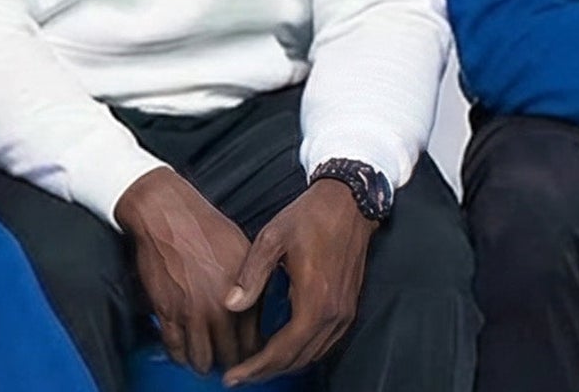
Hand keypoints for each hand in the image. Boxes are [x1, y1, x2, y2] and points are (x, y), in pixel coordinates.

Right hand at [116, 167, 256, 373]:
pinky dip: (179, 355)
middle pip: (232, 356)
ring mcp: (192, 312)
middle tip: (228, 360)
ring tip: (206, 360)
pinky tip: (183, 351)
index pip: (256, 342)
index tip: (249, 355)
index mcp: (245, 293)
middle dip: (231, 362)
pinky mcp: (167, 312)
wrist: (166, 213)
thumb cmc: (204, 225)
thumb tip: (260, 306)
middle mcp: (220, 307)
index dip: (253, 354)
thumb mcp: (245, 251)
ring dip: (205, 363)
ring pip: (203, 359)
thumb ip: (255, 284)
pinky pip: (175, 348)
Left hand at [221, 181, 376, 384]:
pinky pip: (324, 343)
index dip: (256, 367)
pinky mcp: (348, 308)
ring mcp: (344, 312)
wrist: (348, 203)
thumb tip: (230, 306)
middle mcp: (334, 313)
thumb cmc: (309, 217)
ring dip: (283, 365)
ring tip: (254, 367)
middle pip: (297, 359)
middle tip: (238, 376)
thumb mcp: (272, 238)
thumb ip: (251, 275)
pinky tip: (281, 349)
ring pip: (312, 355)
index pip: (283, 350)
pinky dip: (300, 353)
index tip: (232, 377)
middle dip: (266, 372)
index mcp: (314, 299)